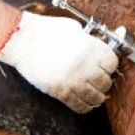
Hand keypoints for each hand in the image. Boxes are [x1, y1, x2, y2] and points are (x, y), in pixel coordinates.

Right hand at [0, 12, 118, 112]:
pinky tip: (83, 101)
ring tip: (92, 91)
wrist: (23, 41)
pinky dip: (84, 105)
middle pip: (106, 82)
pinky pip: (80, 106)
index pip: (112, 64)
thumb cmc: (46, 31)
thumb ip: (89, 40)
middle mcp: (85, 67)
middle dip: (104, 81)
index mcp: (91, 49)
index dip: (109, 64)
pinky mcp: (61, 92)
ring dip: (96, 95)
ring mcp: (73, 81)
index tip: (105, 65)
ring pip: (96, 97)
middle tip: (99, 79)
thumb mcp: (74, 29)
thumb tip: (98, 47)